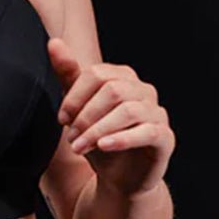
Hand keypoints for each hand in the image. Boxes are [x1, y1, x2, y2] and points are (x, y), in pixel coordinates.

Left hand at [48, 37, 175, 196]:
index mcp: (122, 76)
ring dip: (98, 130)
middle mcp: (143, 89)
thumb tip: (54, 43)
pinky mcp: (164, 137)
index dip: (75, 96)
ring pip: (128, 111)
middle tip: (71, 137)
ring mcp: (157, 112)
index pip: (97, 74)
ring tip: (79, 147)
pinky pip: (148, 132)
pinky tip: (103, 146)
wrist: (118, 175)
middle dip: (86, 115)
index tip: (62, 119)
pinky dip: (122, 138)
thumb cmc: (98, 136)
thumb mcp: (78, 107)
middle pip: (112, 91)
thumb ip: (68, 74)